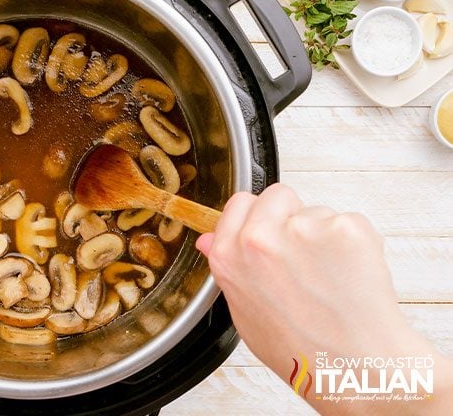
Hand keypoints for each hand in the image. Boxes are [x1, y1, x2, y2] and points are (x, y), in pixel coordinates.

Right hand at [196, 183, 450, 413]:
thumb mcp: (244, 312)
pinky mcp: (344, 227)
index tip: (269, 231)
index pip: (239, 203)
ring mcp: (303, 228)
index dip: (257, 217)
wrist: (353, 365)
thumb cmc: (300, 348)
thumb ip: (229, 268)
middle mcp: (259, 238)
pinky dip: (353, 243)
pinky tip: (349, 274)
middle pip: (277, 196)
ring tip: (329, 277)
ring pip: (315, 210)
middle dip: (290, 216)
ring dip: (323, 234)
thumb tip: (209, 240)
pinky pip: (348, 220)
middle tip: (303, 256)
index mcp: (229, 255)